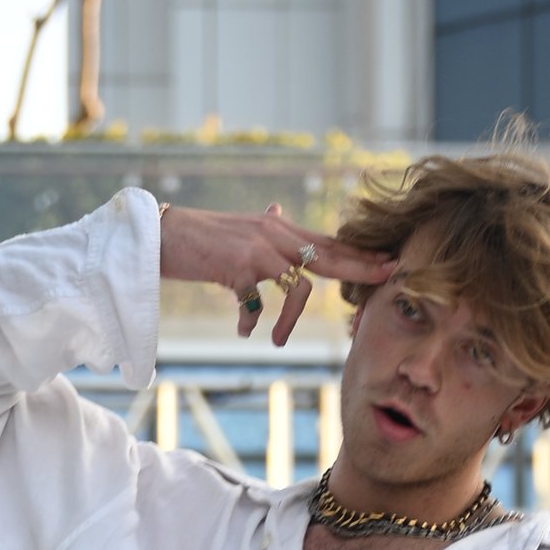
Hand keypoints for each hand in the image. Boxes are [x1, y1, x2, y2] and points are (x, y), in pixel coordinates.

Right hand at [159, 200, 387, 348]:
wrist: (163, 235)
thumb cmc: (200, 239)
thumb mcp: (240, 230)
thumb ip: (265, 226)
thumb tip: (278, 208)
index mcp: (278, 227)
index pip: (327, 241)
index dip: (358, 253)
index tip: (386, 262)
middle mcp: (274, 233)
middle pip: (329, 254)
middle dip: (360, 268)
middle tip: (386, 278)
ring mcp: (258, 248)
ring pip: (299, 286)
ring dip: (291, 320)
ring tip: (279, 341)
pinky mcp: (238, 265)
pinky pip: (258, 302)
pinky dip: (252, 321)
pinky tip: (244, 331)